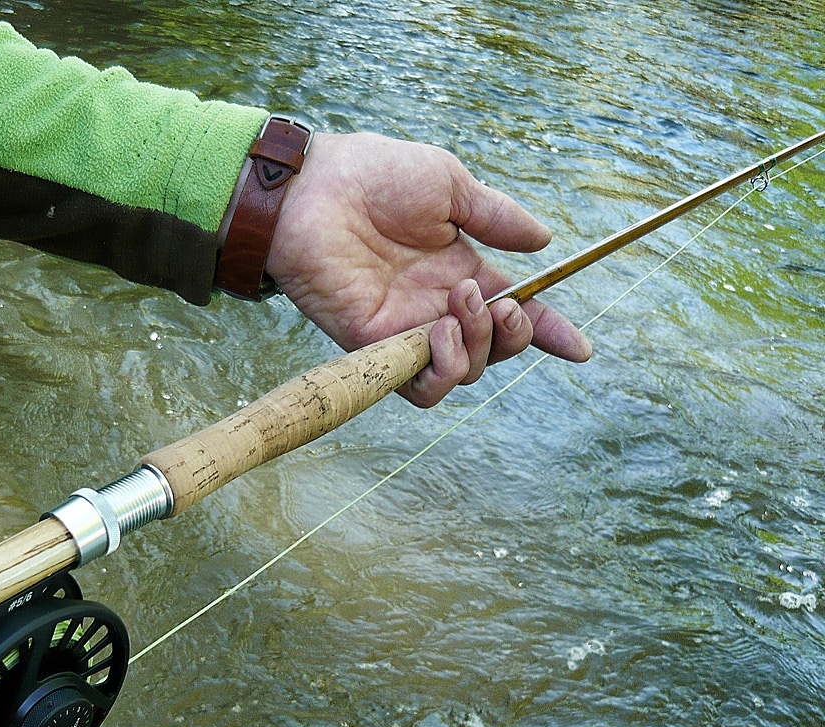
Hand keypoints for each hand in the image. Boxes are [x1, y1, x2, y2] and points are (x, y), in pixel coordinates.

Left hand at [267, 132, 591, 406]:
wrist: (313, 188)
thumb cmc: (374, 175)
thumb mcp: (451, 186)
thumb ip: (497, 218)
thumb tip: (545, 240)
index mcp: (459, 270)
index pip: (513, 312)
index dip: (547, 331)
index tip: (577, 347)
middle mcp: (437, 306)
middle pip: (494, 348)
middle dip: (515, 333)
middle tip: (498, 300)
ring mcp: (406, 328)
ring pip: (464, 373)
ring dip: (480, 345)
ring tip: (462, 302)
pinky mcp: (374, 345)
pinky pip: (420, 386)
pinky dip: (444, 370)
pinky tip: (441, 332)